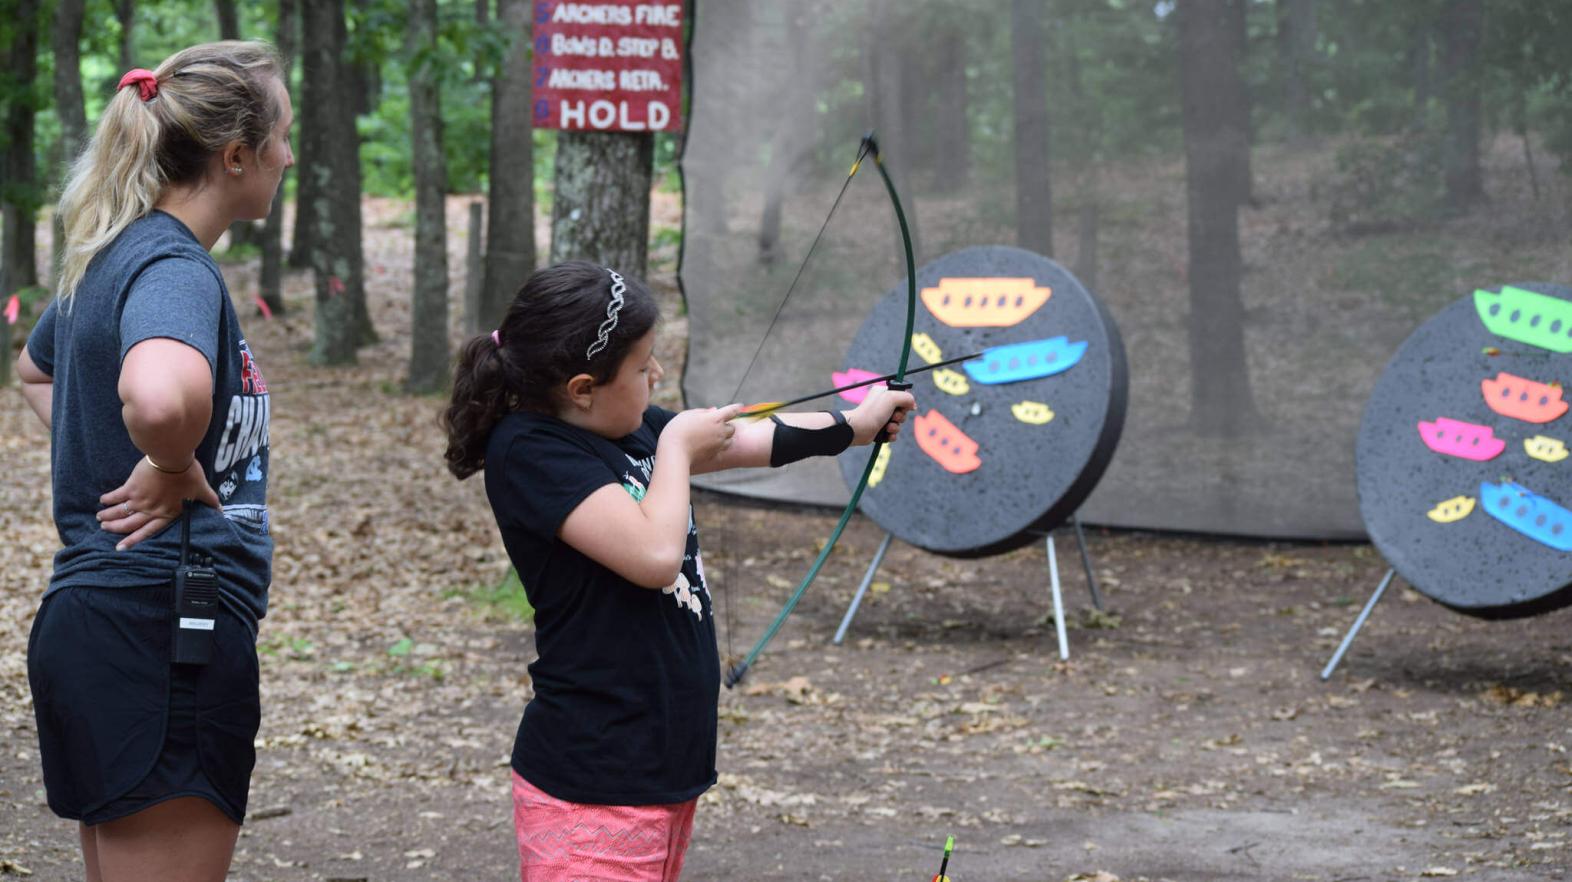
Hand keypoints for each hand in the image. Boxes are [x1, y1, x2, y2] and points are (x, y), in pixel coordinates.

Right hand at [97, 457, 221, 549]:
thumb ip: (209, 500)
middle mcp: (150, 510)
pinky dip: (108, 499)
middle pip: (129, 524)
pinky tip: (102, 500)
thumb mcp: (201, 489)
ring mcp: (139, 499)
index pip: (148, 532)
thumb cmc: (188, 473)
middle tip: (105, 530)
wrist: (172, 458)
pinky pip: (116, 496)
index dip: (134, 541)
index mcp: (166, 513)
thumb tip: (221, 510)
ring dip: (109, 516)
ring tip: (100, 518)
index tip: (121, 548)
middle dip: (116, 528)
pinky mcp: (131, 487)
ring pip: (120, 512)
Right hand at [663, 404, 743, 463]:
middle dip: (727, 425)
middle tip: (718, 425)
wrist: (674, 451)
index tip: (739, 406)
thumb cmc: (678, 429)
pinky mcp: (714, 455)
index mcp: (715, 418)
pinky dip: (718, 448)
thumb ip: (702, 412)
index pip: (732, 411)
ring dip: (725, 438)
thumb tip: (714, 411)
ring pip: (729, 441)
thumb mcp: (687, 414)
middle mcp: (720, 431)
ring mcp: (718, 445)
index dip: (736, 408)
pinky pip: (721, 451)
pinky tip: (710, 447)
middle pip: (732, 428)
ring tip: (715, 437)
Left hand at [847, 384, 915, 444]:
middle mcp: (882, 404)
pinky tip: (886, 434)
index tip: (905, 407)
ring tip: (887, 427)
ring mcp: (880, 417)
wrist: (858, 429)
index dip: (905, 402)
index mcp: (884, 393)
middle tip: (893, 417)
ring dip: (896, 427)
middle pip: (902, 411)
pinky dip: (891, 435)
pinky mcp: (879, 429)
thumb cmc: (873, 412)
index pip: (901, 395)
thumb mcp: (892, 398)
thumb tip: (913, 405)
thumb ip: (907, 397)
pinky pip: (892, 433)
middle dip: (900, 416)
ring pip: (898, 423)